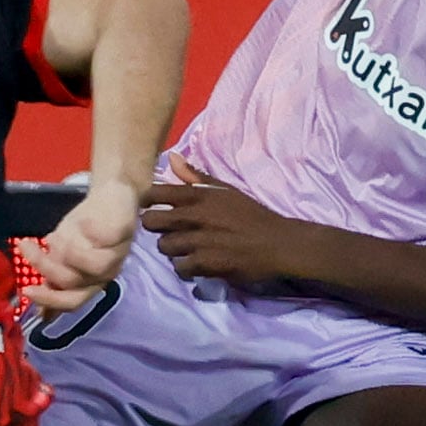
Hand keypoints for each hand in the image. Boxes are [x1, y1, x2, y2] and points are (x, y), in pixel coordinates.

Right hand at [19, 180, 138, 312]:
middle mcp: (106, 273)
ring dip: (66, 252)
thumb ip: (53, 278)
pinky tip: (81, 222)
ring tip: (52, 236)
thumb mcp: (65, 253)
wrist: (113, 195)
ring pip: (94, 266)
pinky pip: (110, 237)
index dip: (48, 300)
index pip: (72, 302)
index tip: (25, 290)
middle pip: (77, 284)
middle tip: (26, 249)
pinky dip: (92, 230)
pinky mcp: (125, 231)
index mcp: (91, 281)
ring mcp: (118, 253)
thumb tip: (38, 311)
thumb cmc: (87, 228)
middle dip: (47, 270)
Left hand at [139, 154, 312, 287]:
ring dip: (172, 250)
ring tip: (186, 248)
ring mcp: (200, 240)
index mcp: (200, 194)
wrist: (279, 243)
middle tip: (168, 231)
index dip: (147, 200)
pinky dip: (186, 267)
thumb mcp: (226, 191)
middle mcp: (196, 215)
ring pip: (164, 246)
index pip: (156, 192)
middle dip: (155, 227)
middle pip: (152, 221)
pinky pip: (180, 267)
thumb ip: (196, 177)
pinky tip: (197, 263)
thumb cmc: (251, 215)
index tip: (150, 206)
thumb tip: (171, 158)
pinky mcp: (207, 263)